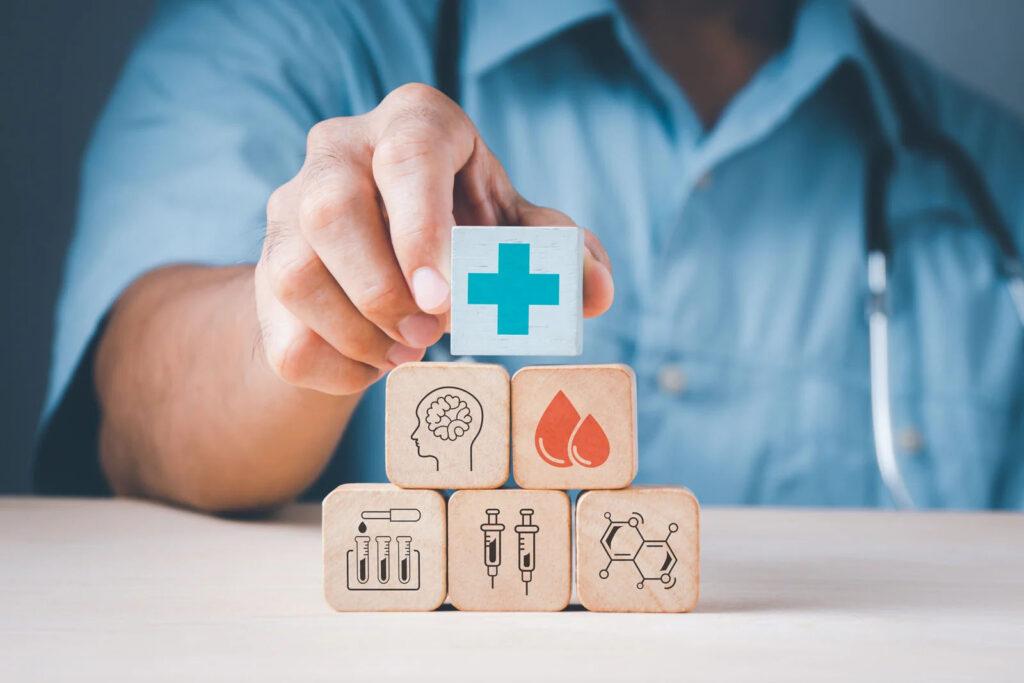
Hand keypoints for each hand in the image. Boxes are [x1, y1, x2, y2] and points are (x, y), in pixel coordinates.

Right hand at [255, 83, 614, 394]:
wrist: (382, 254)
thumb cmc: (461, 228)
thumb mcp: (513, 228)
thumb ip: (554, 251)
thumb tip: (596, 290)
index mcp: (411, 122)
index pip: (408, 155)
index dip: (423, 228)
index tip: (444, 297)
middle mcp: (338, 151)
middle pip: (331, 213)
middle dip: (384, 291)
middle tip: (432, 334)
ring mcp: (288, 208)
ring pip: (294, 276)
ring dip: (359, 335)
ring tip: (408, 351)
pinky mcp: (265, 269)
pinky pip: (283, 334)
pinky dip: (336, 369)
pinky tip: (375, 363)